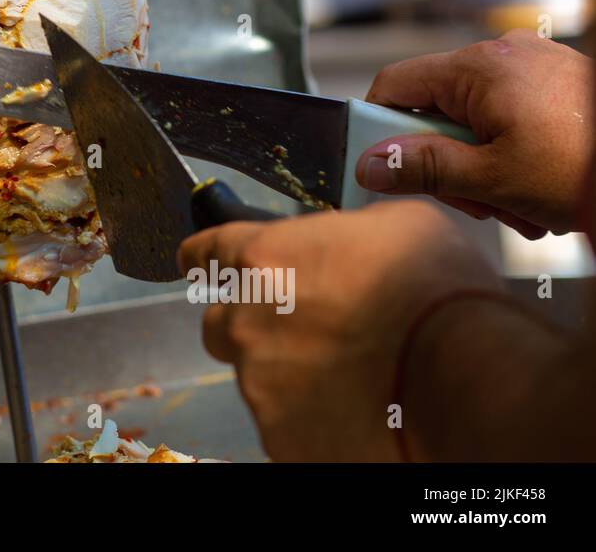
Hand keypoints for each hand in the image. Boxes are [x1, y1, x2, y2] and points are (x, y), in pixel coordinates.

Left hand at [178, 200, 503, 461]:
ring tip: (350, 374)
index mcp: (265, 260)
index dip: (204, 255)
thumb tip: (349, 237)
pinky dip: (311, 418)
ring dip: (289, 373)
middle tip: (299, 328)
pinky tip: (355, 410)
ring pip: (256, 377)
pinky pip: (285, 424)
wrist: (466, 379)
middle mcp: (248, 323)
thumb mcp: (399, 224)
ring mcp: (261, 386)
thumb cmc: (438, 295)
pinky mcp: (282, 439)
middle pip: (221, 323)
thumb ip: (350, 229)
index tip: (197, 261)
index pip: (207, 251)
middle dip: (248, 323)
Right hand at [355, 29, 593, 236]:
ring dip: (481, 164)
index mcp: (479, 67)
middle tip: (473, 200)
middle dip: (446, 159)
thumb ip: (422, 168)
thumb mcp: (491, 180)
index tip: (385, 166)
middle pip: (436, 106)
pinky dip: (510, 151)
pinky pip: (509, 112)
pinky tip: (535, 186)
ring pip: (474, 116)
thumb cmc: (585, 169)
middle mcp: (503, 53)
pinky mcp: (557, 80)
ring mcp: (534, 64)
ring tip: (516, 201)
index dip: (379, 127)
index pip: (393, 84)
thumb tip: (369, 164)